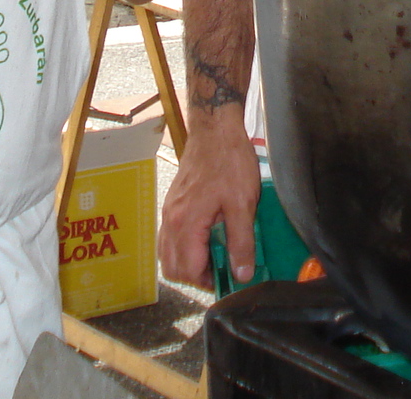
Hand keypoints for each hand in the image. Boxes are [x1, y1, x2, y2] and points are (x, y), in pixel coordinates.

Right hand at [157, 117, 261, 286]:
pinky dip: (184, 247)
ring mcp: (169, 211)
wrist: (215, 129)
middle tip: (222, 269)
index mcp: (186, 223)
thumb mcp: (242, 203)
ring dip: (189, 263)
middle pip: (173, 267)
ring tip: (215, 256)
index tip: (229, 277)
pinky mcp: (172, 204)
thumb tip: (241, 273)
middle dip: (197, 276)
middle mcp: (171, 220)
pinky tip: (205, 239)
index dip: (210, 281)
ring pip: (168, 254)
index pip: (189, 270)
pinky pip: (170, 238)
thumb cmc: (229, 160)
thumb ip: (241, 242)